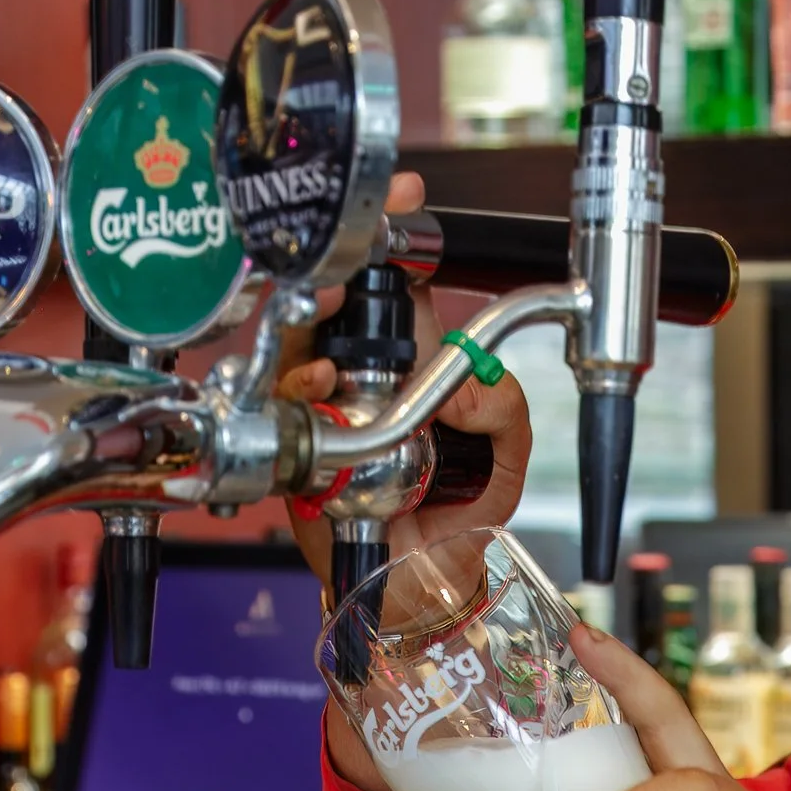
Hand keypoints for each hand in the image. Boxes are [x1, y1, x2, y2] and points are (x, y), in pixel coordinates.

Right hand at [276, 171, 533, 581]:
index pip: (393, 289)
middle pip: (335, 301)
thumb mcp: (504, 460)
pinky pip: (286, 407)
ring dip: (311, 314)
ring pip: (296, 341)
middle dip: (344, 263)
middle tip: (359, 243)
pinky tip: (320, 377)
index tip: (405, 197)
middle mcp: (355, 381)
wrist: (419, 592)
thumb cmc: (449, 517)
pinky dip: (302, 387)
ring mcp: (319, 411)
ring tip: (333, 297)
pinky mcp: (292, 449)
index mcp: (407, 369)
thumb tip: (470, 388)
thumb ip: (503, 411)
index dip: (393, 237)